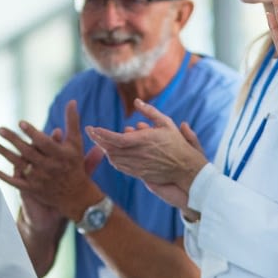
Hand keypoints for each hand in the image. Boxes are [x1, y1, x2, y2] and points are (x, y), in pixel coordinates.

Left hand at [0, 100, 105, 219]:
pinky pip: (18, 184)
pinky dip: (6, 178)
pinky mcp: (34, 190)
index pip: (44, 142)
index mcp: (60, 155)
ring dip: (5, 154)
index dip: (32, 132)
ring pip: (20, 165)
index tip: (20, 123)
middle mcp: (49, 167)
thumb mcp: (76, 143)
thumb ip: (72, 122)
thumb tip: (72, 101)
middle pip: (28, 152)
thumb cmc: (74, 164)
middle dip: (13, 140)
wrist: (76, 194)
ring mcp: (40, 179)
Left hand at [85, 99, 207, 209]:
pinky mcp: (140, 174)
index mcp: (144, 140)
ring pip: (114, 159)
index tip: (92, 128)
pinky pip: (121, 168)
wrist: (186, 168)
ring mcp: (139, 166)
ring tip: (100, 141)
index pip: (116, 138)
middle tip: (91, 132)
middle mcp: (139, 154)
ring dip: (105, 150)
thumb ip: (150, 112)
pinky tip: (111, 154)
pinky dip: (113, 160)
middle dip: (99, 140)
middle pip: (111, 149)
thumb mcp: (166, 123)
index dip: (102, 134)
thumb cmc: (177, 143)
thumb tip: (136, 102)